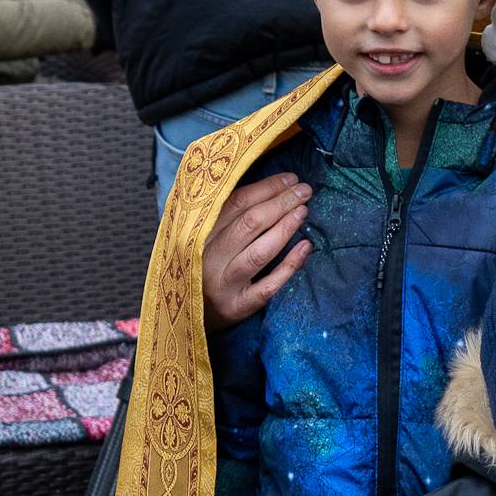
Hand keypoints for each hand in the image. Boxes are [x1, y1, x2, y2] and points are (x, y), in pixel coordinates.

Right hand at [202, 172, 311, 328]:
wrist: (189, 316)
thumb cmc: (202, 269)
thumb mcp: (202, 240)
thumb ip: (225, 218)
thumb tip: (269, 188)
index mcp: (198, 235)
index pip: (236, 203)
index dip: (266, 188)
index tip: (290, 178)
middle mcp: (208, 258)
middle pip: (250, 223)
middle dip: (281, 203)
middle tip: (304, 191)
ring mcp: (224, 285)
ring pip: (259, 252)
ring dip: (285, 228)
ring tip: (303, 211)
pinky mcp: (238, 307)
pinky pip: (269, 285)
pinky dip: (290, 264)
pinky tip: (306, 247)